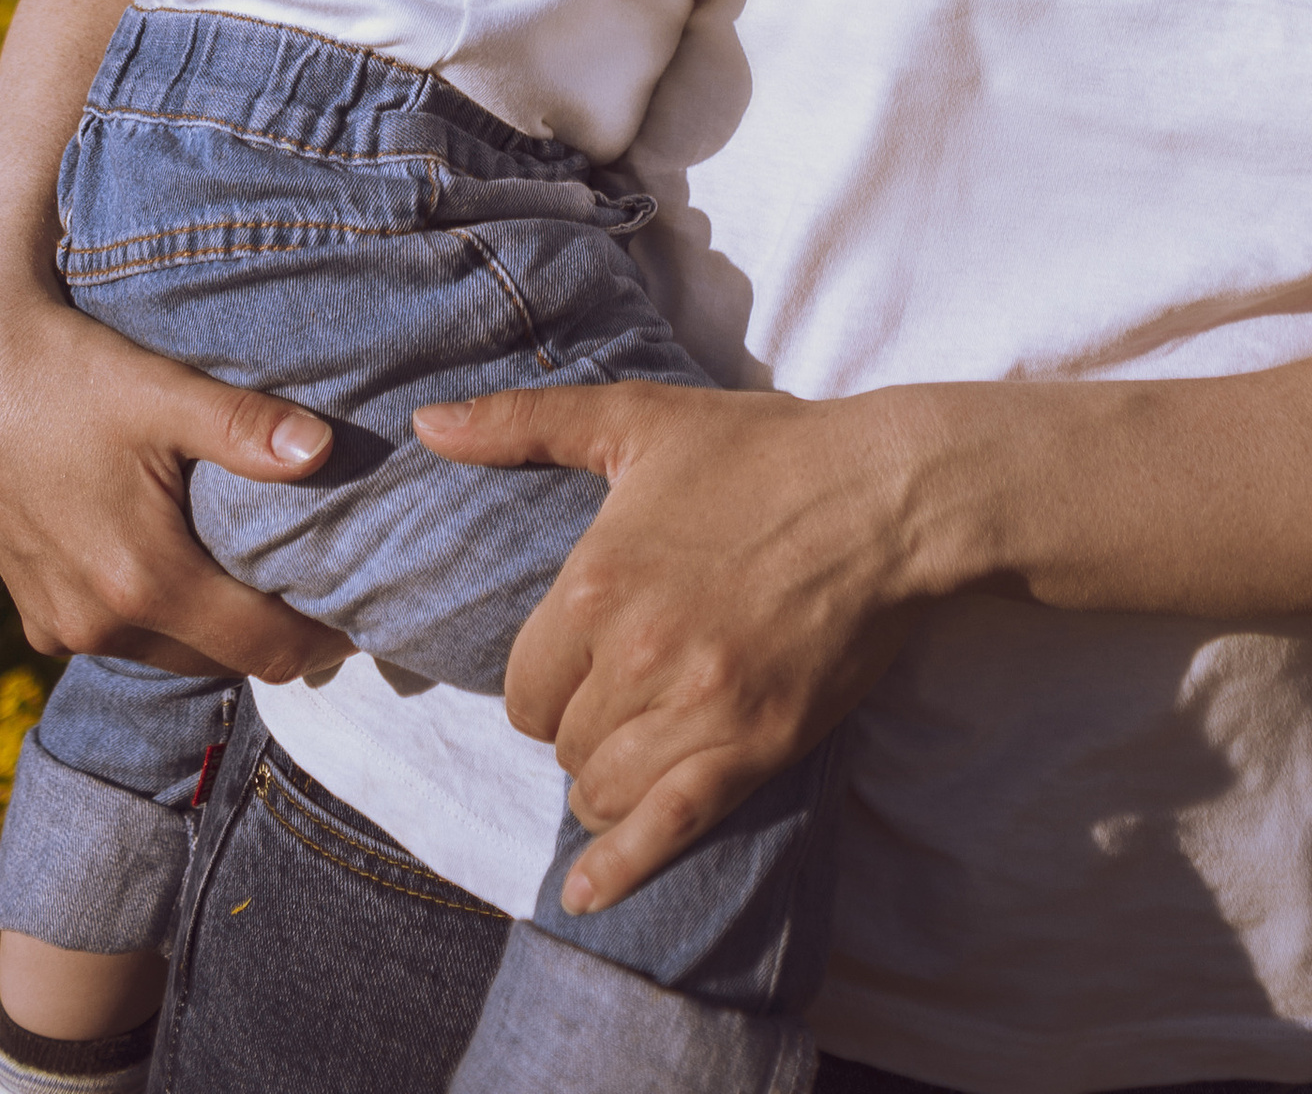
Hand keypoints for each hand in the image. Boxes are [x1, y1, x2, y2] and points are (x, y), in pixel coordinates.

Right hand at [0, 238, 347, 682]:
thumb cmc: (76, 371)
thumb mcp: (164, 392)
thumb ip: (245, 428)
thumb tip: (325, 449)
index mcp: (142, 581)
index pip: (263, 645)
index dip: (323, 633)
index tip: (368, 608)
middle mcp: (99, 625)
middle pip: (221, 658)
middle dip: (277, 631)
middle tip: (328, 586)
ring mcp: (61, 626)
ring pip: (171, 652)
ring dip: (216, 626)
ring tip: (265, 576)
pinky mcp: (36, 614)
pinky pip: (120, 638)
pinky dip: (160, 617)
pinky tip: (187, 567)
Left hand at [416, 378, 924, 913]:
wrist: (885, 495)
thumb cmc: (764, 451)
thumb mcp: (639, 418)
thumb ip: (524, 423)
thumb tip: (427, 424)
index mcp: (596, 583)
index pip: (523, 686)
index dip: (546, 681)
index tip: (580, 663)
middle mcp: (635, 655)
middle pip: (560, 742)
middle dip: (581, 725)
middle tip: (622, 693)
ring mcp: (697, 708)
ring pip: (602, 790)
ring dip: (604, 780)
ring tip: (631, 751)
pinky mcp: (753, 747)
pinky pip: (666, 828)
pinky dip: (619, 867)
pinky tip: (585, 894)